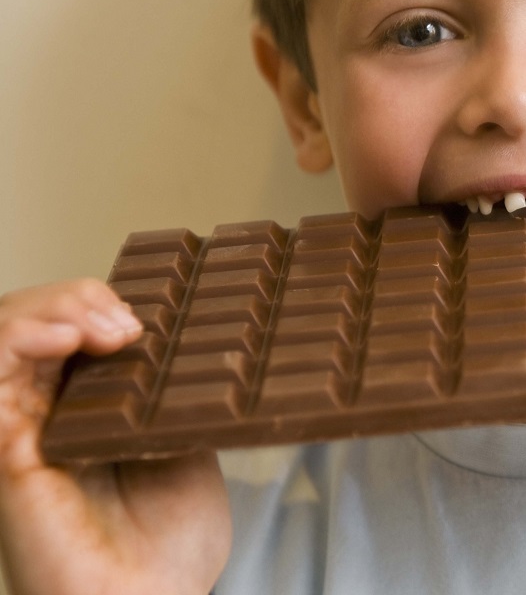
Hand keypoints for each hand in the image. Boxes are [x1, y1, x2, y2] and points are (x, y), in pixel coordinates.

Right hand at [0, 279, 229, 594]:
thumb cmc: (171, 544)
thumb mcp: (190, 440)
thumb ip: (175, 390)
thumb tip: (192, 332)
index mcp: (93, 406)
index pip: (75, 327)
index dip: (103, 304)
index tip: (157, 314)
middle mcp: (51, 411)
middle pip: (35, 321)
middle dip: (78, 298)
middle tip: (129, 320)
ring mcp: (25, 428)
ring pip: (7, 334)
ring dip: (51, 308)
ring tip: (102, 324)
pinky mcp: (8, 450)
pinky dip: (21, 339)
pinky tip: (66, 337)